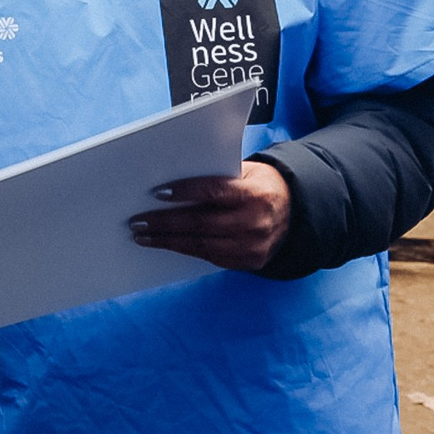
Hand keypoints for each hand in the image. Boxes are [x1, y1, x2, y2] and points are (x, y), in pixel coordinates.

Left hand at [132, 159, 294, 270]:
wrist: (296, 211)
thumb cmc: (261, 185)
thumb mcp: (247, 171)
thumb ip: (216, 177)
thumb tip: (171, 183)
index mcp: (254, 194)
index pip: (213, 192)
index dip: (184, 192)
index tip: (156, 193)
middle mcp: (255, 222)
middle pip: (201, 224)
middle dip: (165, 223)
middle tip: (137, 222)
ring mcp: (253, 246)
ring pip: (202, 246)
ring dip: (167, 241)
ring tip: (143, 236)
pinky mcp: (250, 262)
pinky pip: (211, 257)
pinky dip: (185, 250)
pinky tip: (166, 244)